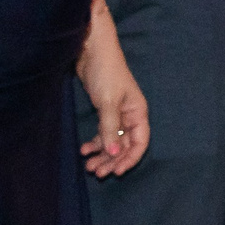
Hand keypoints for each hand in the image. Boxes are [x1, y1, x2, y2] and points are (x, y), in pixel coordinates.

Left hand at [75, 0, 149, 178]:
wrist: (91, 51)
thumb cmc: (105, 73)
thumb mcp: (108, 102)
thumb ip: (110, 128)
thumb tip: (113, 154)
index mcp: (138, 112)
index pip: (140, 142)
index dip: (129, 158)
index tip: (116, 172)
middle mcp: (130, 115)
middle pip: (125, 145)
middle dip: (112, 160)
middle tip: (96, 172)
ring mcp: (116, 114)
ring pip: (112, 141)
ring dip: (101, 154)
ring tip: (88, 166)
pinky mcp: (103, 111)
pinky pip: (102, 133)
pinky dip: (95, 143)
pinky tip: (84, 149)